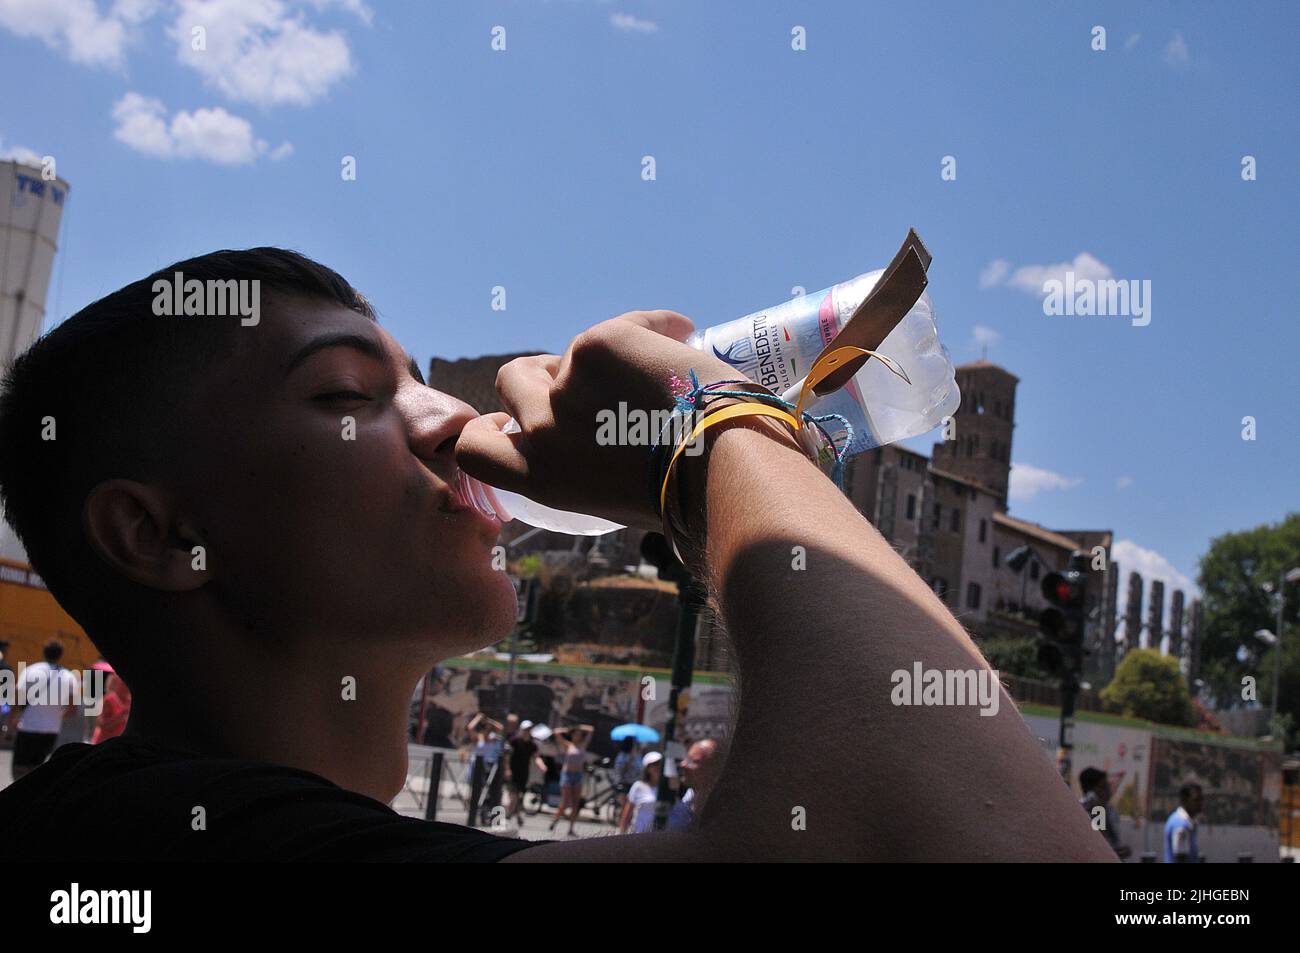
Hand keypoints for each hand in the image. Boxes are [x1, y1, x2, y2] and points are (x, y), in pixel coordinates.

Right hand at [455, 311, 741, 529]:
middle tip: (590, 381)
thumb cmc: (688, 495)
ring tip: (655, 373)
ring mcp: (566, 383)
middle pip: (512, 379)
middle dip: (543, 373)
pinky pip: (624, 324)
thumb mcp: (613, 498)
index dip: (492, 427)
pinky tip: (681, 338)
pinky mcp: (599, 345)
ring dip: (601, 356)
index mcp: (540, 478)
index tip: (513, 421)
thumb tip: (591, 430)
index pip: (475, 448)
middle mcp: (541, 429)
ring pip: (571, 350)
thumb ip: (583, 467)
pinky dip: (653, 328)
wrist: (725, 468)